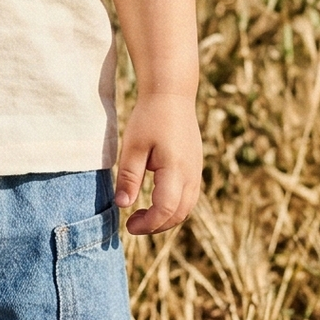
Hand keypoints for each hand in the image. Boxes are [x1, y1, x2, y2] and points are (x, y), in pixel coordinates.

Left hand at [114, 93, 201, 235]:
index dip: (148, 223)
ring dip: (166, 218)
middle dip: (157, 225)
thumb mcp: (132, 146)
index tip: (129, 225)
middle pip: (179, 213)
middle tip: (133, 224)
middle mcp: (191, 173)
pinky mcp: (195, 166)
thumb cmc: (149, 117)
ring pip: (187, 207)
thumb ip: (129, 177)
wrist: (172, 94)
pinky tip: (155, 200)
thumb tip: (122, 205)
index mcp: (175, 169)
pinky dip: (174, 206)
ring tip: (143, 216)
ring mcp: (196, 170)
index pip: (166, 209)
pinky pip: (189, 196)